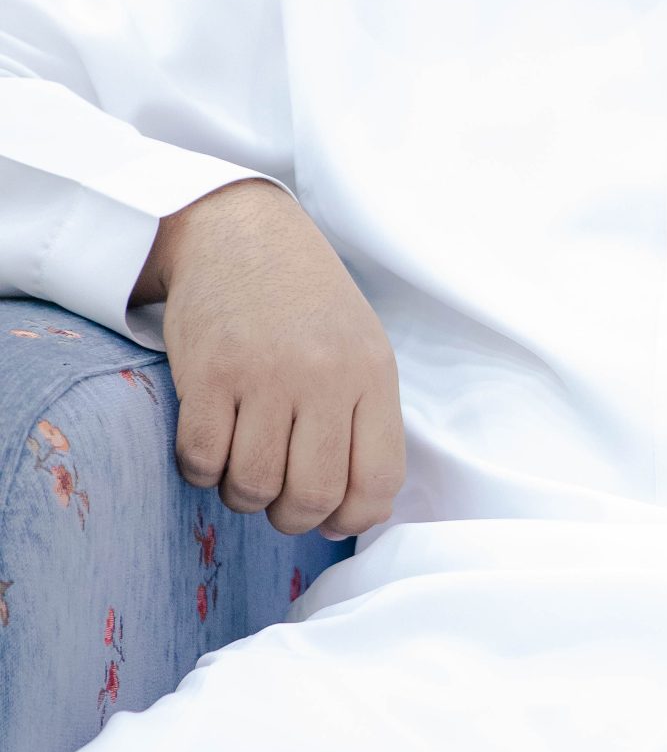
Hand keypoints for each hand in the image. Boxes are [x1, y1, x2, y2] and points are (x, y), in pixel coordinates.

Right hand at [130, 177, 406, 539]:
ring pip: (253, 485)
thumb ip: (367, 420)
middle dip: (292, 517)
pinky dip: (202, 472)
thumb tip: (363, 511)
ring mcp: (263, 373)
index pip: (379, 480)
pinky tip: (210, 447)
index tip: (332, 517)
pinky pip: (202, 460)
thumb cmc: (305, 302)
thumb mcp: (361, 346)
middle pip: (313, 494)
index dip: (353, 518)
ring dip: (243, 495)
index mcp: (371, 372)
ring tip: (243, 468)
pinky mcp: (207, 372)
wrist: (240, 233)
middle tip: (279, 499)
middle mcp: (323, 375)